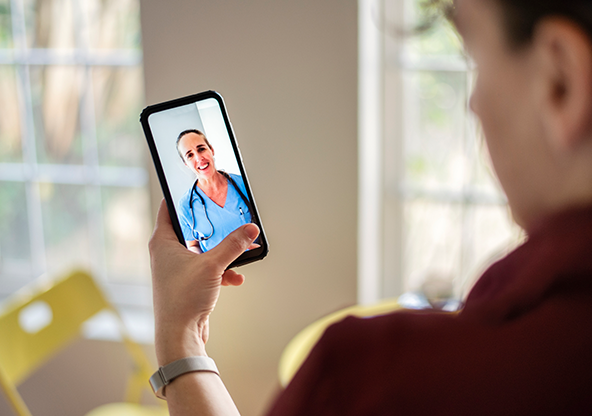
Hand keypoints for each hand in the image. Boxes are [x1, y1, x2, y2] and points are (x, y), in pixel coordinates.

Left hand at [149, 199, 259, 364]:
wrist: (180, 335)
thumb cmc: (181, 300)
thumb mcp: (212, 265)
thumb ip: (233, 245)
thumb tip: (250, 229)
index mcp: (163, 242)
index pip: (168, 209)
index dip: (182, 198)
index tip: (196, 189)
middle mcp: (167, 254)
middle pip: (192, 230)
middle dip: (213, 228)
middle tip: (226, 219)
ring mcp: (178, 270)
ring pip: (203, 251)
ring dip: (222, 253)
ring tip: (239, 253)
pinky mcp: (189, 284)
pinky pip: (208, 270)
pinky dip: (222, 272)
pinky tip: (235, 278)